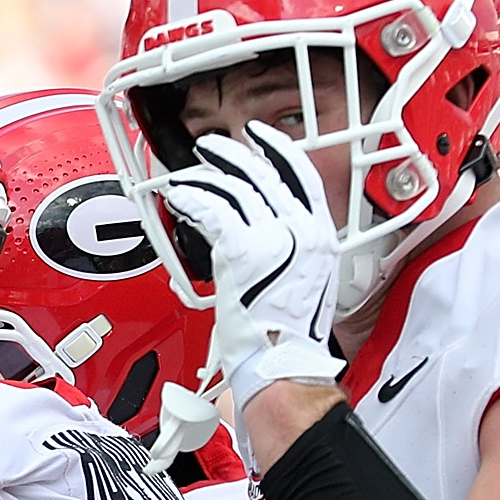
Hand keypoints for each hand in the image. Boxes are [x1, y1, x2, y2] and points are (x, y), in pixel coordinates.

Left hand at [158, 123, 343, 406]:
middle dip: (233, 156)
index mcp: (320, 235)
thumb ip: (294, 251)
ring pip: (235, 190)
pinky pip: (213, 211)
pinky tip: (178, 198)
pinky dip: (191, 200)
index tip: (259, 137)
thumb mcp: (308, 281)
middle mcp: (301, 230)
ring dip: (205, 177)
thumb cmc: (287, 335)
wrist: (283, 361)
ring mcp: (274, 237)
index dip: (278, 149)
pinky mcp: (243, 249)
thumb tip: (271, 234)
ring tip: (186, 176)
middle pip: (265, 174)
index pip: (301, 175)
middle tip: (211, 148)